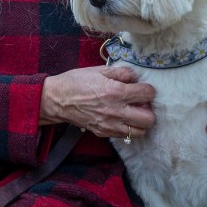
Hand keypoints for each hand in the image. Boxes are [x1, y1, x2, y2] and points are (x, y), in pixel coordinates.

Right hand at [40, 66, 154, 140]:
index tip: (142, 88)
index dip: (148, 89)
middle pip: (149, 119)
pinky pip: (124, 136)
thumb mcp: (99, 70)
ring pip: (139, 132)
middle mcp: (116, 111)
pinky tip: (121, 118)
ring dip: (140, 122)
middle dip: (148, 109)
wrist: (57, 100)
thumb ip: (121, 72)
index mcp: (116, 92)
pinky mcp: (103, 132)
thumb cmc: (76, 82)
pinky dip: (127, 128)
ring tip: (132, 112)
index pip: (147, 94)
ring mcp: (110, 125)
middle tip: (140, 102)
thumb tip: (135, 77)